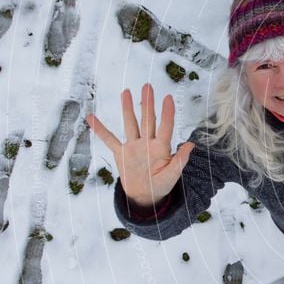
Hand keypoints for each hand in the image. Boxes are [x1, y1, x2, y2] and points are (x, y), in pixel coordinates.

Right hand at [86, 83, 193, 206]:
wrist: (145, 196)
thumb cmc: (161, 185)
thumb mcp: (172, 175)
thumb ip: (180, 160)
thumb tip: (191, 144)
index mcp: (161, 148)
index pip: (165, 126)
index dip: (167, 112)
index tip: (168, 97)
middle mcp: (147, 143)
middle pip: (147, 119)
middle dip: (147, 103)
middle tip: (147, 87)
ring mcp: (133, 146)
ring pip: (130, 124)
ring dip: (128, 109)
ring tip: (126, 92)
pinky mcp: (121, 153)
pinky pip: (109, 139)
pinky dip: (100, 129)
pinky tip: (91, 117)